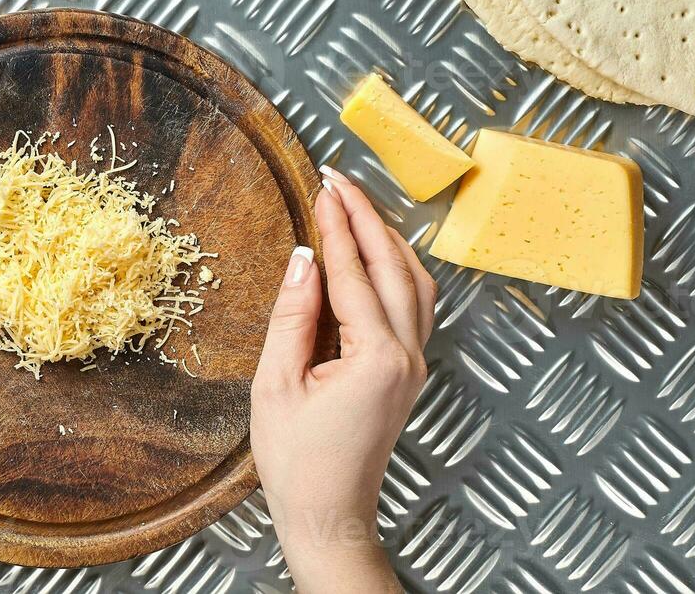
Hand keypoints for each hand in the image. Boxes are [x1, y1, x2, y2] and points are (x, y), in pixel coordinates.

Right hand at [250, 166, 434, 593]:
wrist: (329, 514)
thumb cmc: (298, 461)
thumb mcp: (277, 384)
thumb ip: (292, 316)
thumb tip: (304, 259)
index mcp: (375, 358)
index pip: (355, 272)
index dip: (337, 225)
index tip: (322, 186)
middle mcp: (408, 356)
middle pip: (396, 266)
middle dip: (366, 217)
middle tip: (338, 179)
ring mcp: (415, 364)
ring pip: (416, 282)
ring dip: (387, 238)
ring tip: (355, 206)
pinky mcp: (409, 371)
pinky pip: (415, 305)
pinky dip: (397, 268)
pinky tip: (375, 254)